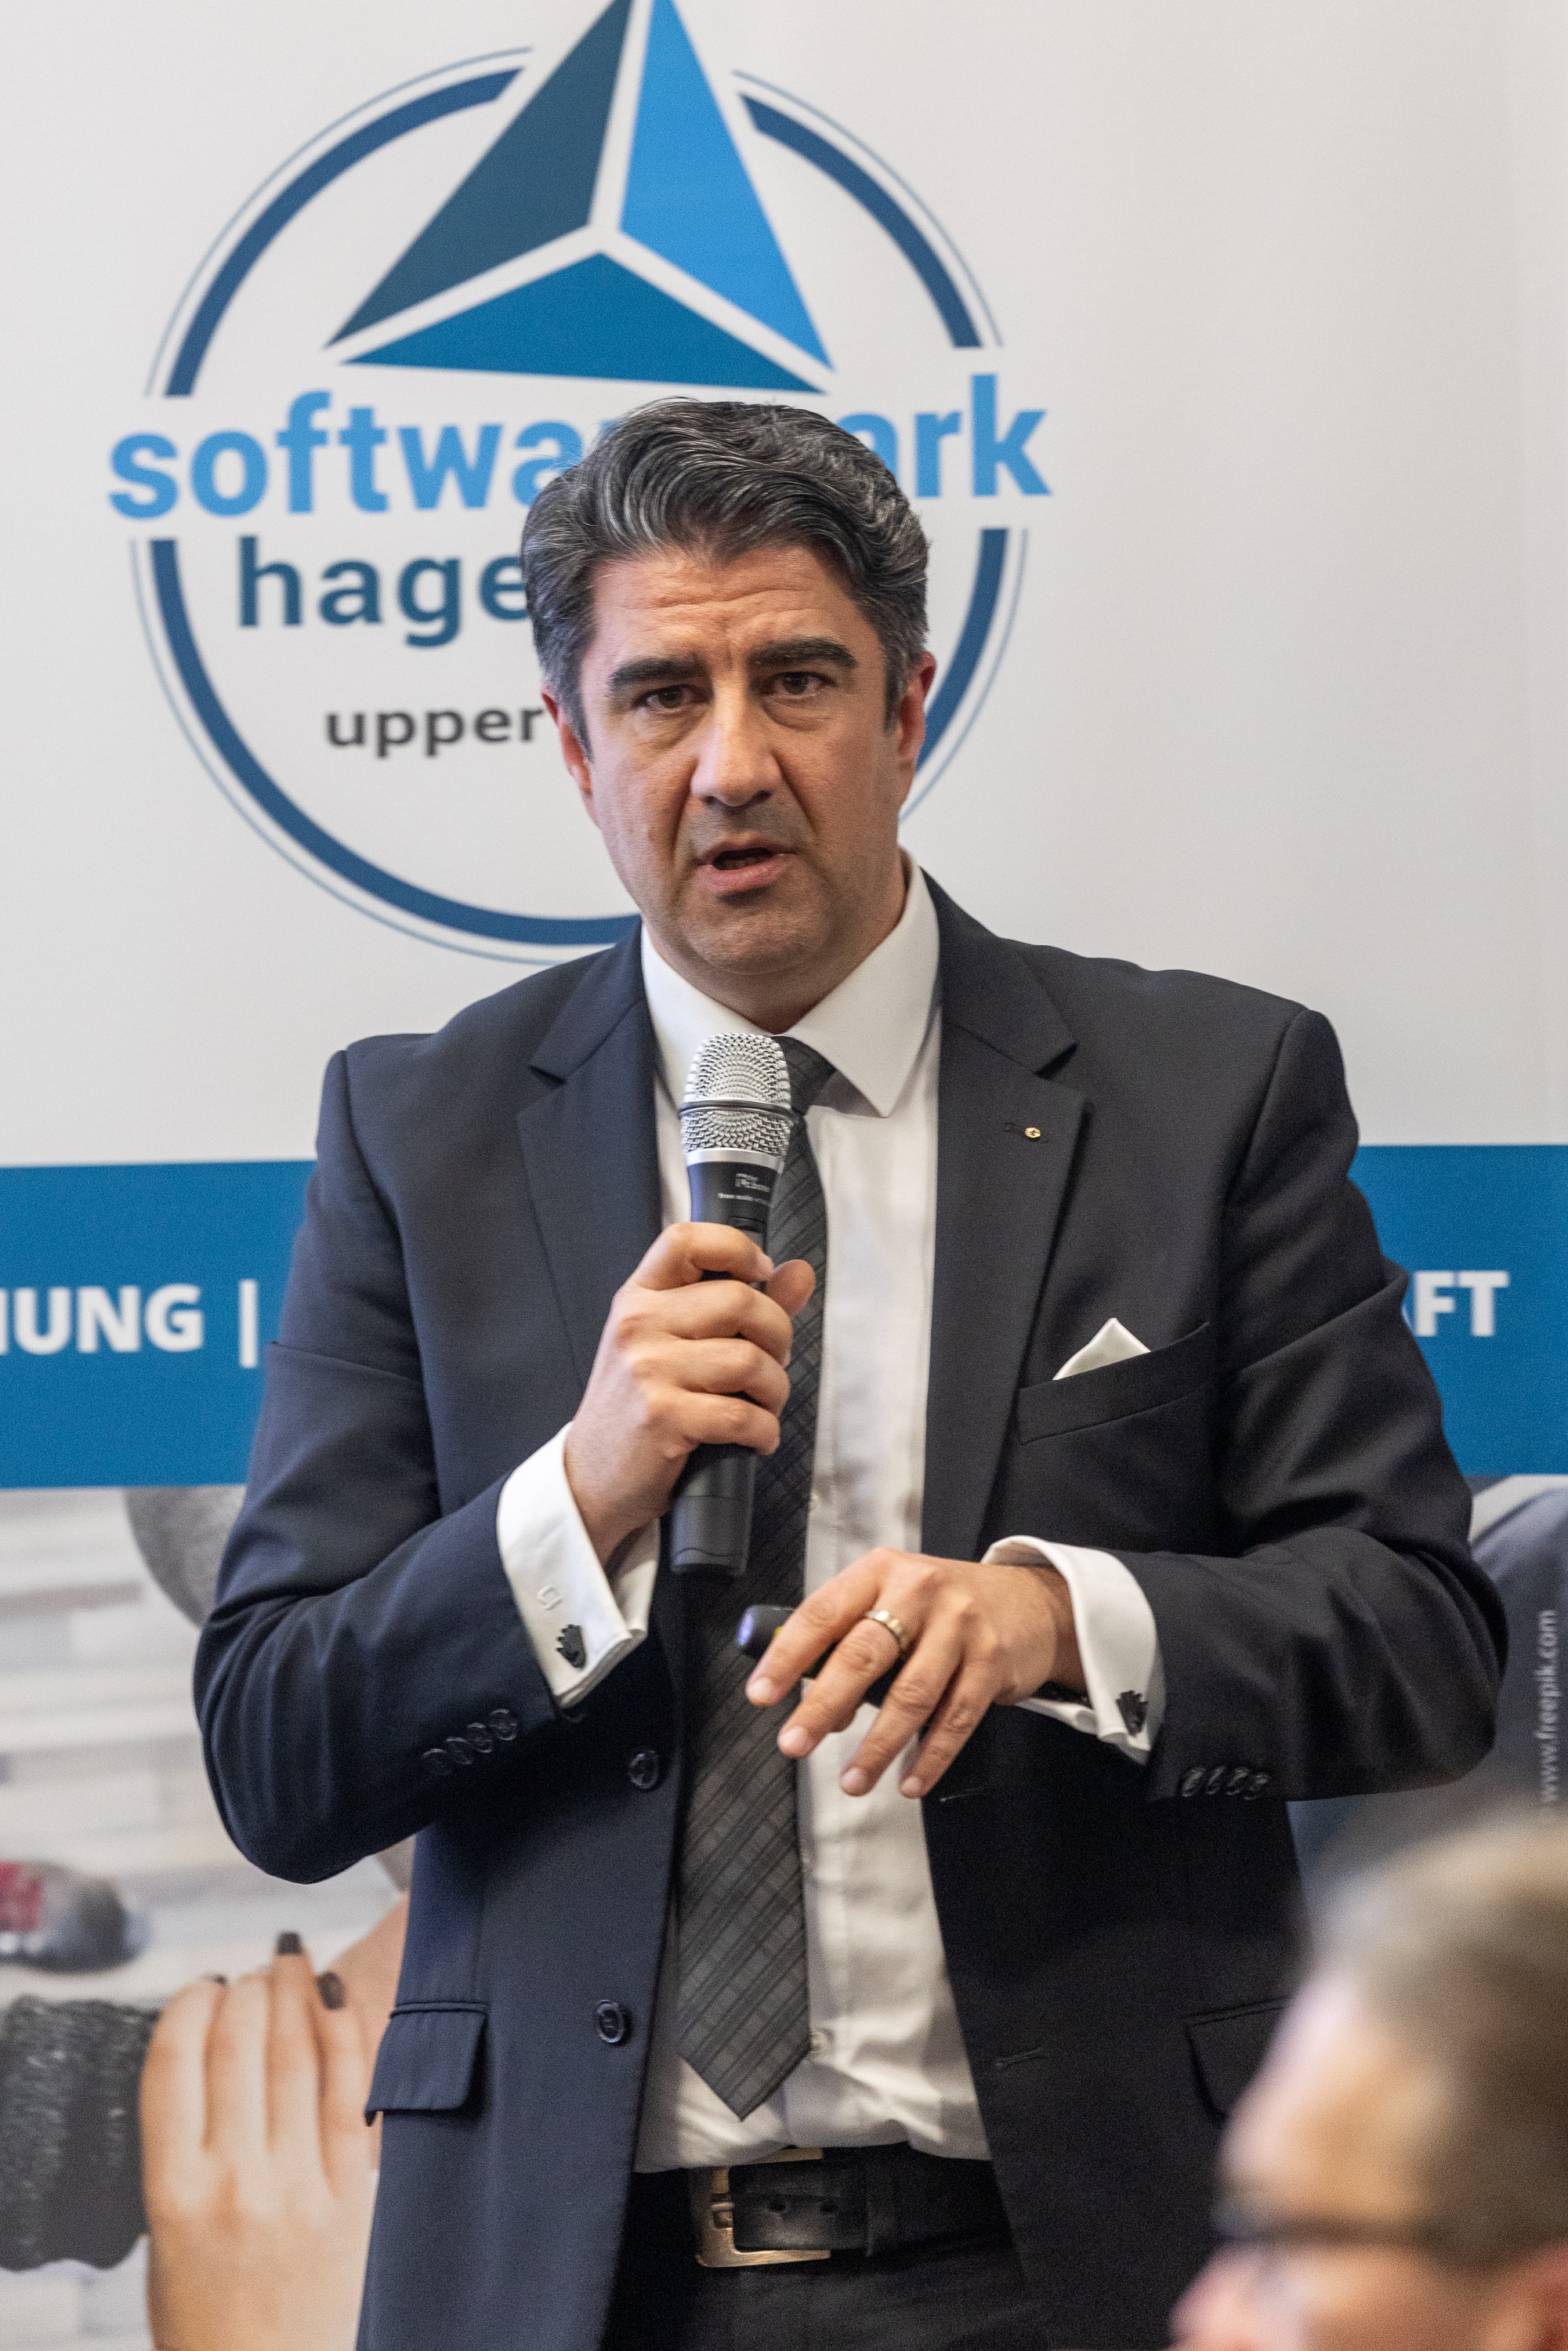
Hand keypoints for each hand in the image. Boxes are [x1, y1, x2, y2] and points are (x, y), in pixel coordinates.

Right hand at [141, 1934, 376, 2350]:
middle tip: (255, 1971)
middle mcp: (235, 2180)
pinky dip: (342, 2032)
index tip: (203, 1987)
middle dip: (247, 1989)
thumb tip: (210, 2059)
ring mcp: (298, 2184)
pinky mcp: (352, 2193)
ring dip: (293, 1991)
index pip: (173, 2061)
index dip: (189, 2005)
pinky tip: (336, 1995)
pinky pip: (349, 2091)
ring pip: (295, 2054)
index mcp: (173, 2192)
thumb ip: (184, 2152)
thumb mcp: (165, 2238)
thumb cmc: (207, 2318)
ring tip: (292, 1959)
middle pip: (238, 2044)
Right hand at [564, 1222, 813, 1562]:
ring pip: (750, 1359)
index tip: (761, 1274)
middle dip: (778, 1336)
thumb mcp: (673, 1346)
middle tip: (771, 1363)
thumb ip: (740, 1307)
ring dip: (775, 1390)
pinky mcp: (662, 1418)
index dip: (737, 1248)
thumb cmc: (639, 1407)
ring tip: (763, 1406)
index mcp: (639, 1298)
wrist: (591, 1477)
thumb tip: (799, 1273)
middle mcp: (638, 1325)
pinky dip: (764, 1431)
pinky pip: (742, 1415)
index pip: (686, 1240)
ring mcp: (647, 1370)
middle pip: (741, 1300)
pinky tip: (755, 1438)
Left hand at [745, 1549, 1084, 1798]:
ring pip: (911, 1695)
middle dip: (823, 1705)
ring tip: (852, 1781)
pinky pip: (955, 1718)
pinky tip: (909, 1781)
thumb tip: (811, 1703)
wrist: (1029, 1603)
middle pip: (864, 1654)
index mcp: (880, 1572)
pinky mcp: (992, 1662)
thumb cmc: (941, 1607)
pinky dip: (930, 1757)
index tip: (761, 1694)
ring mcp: (960, 1626)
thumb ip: (851, 1638)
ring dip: (877, 1746)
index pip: (823, 1613)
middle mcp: (920, 1591)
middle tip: (794, 1744)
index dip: (788, 1656)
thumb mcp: (891, 1598)